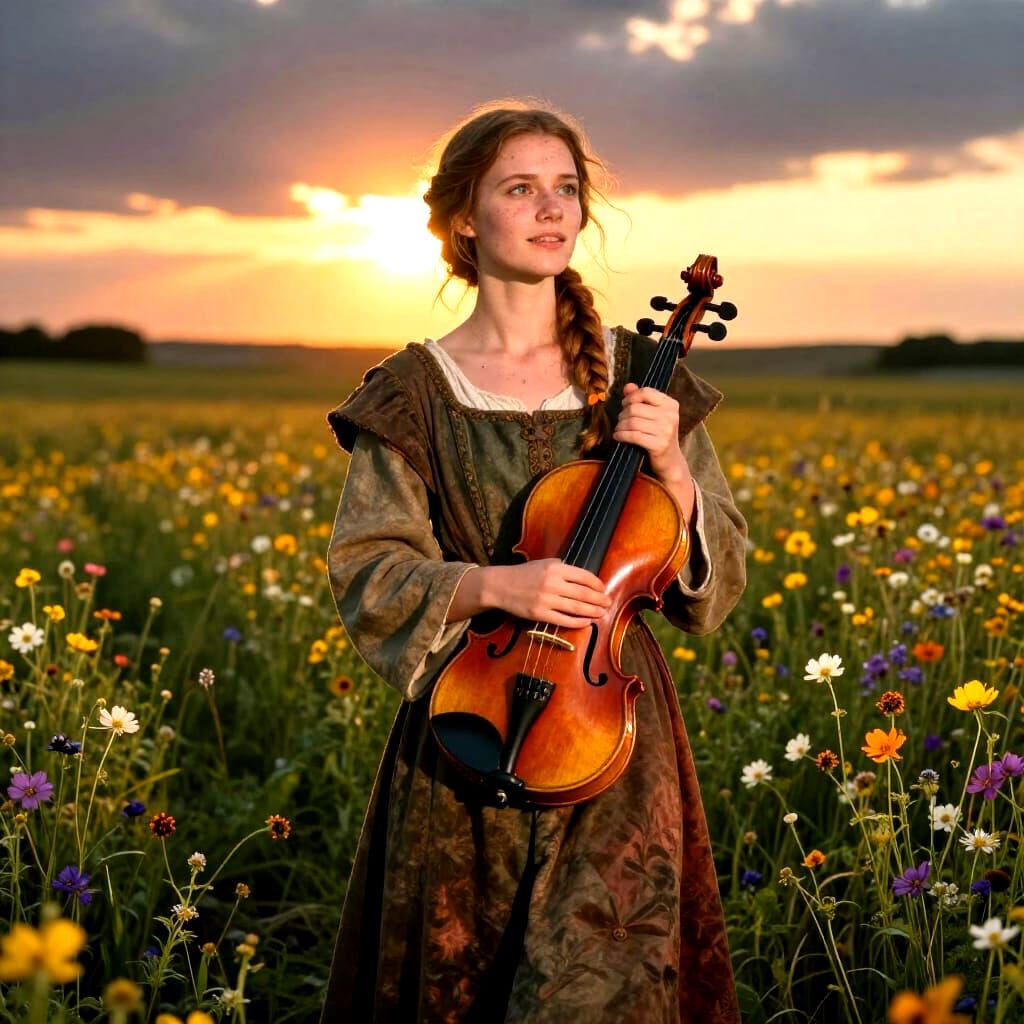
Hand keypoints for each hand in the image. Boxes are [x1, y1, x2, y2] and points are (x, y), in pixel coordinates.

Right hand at [452, 558, 611, 628]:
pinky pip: (564, 620)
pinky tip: (587, 622)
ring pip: (577, 608)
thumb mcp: (543, 562)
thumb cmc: (523, 574)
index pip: (583, 576)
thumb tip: (581, 576)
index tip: (603, 588)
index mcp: (555, 568)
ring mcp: (546, 600)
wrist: (500, 586)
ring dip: (593, 611)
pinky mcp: (540, 614)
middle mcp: (552, 583)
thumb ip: (561, 566)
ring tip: (602, 613)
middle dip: (599, 599)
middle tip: (608, 602)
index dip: (597, 583)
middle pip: (584, 593)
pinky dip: (578, 622)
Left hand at [613, 383, 689, 484]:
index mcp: (671, 404)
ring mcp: (666, 430)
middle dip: (623, 414)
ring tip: (619, 429)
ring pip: (632, 421)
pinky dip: (622, 435)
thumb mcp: (654, 415)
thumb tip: (628, 386)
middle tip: (620, 421)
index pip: (646, 392)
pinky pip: (633, 435)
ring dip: (620, 426)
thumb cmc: (659, 435)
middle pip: (635, 408)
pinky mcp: (659, 444)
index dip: (631, 397)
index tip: (625, 405)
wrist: (670, 461)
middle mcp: (671, 415)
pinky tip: (618, 436)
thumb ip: (641, 399)